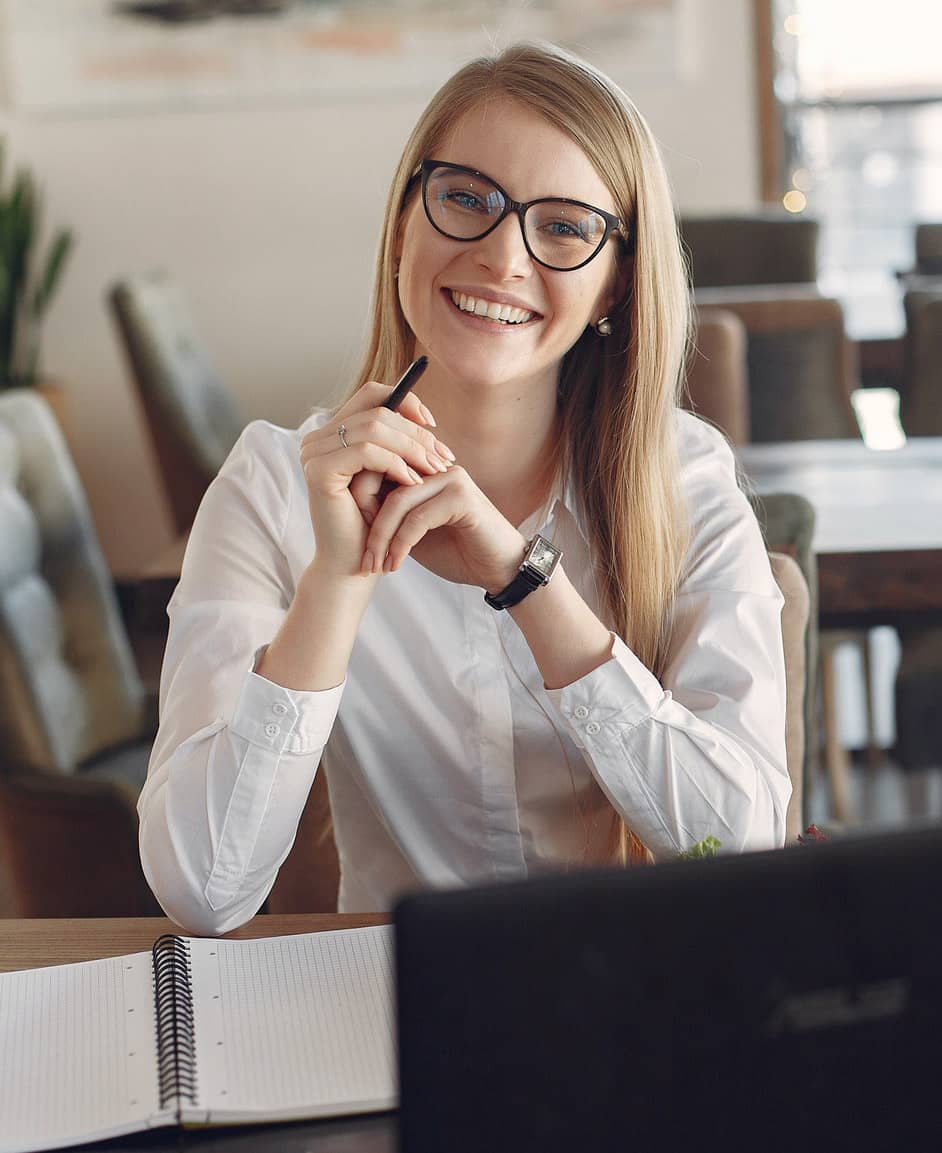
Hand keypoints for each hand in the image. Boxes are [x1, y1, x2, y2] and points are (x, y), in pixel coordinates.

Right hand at [299, 383, 455, 579]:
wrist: (353, 566)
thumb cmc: (374, 525)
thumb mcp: (390, 477)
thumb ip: (398, 445)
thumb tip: (427, 419)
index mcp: (332, 434)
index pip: (372, 394)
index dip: (406, 401)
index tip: (433, 426)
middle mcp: (317, 438)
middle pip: (377, 410)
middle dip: (417, 433)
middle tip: (444, 456)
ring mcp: (314, 453)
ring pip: (375, 428)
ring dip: (412, 448)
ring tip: (435, 470)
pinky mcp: (320, 471)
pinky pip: (367, 451)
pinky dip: (396, 464)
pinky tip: (413, 483)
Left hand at [359, 464, 527, 592]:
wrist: (499, 570)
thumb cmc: (457, 551)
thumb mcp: (412, 533)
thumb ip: (387, 516)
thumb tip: (350, 510)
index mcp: (423, 468)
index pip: (377, 469)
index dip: (359, 504)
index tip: (355, 544)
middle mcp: (436, 466)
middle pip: (382, 480)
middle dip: (366, 523)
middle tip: (363, 559)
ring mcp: (451, 478)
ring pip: (398, 502)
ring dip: (382, 539)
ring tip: (376, 566)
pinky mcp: (462, 497)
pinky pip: (418, 518)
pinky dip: (401, 544)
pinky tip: (396, 565)